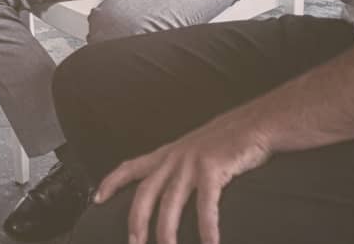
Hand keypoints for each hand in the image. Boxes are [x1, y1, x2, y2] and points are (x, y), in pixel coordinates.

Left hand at [94, 113, 270, 243]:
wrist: (257, 122)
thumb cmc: (230, 139)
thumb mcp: (195, 149)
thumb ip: (180, 165)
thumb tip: (172, 186)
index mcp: (168, 154)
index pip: (130, 167)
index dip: (111, 182)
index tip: (96, 199)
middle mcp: (175, 158)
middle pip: (144, 193)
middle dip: (135, 221)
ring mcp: (192, 163)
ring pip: (169, 203)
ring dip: (165, 232)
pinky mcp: (212, 168)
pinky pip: (205, 205)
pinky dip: (206, 227)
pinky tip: (209, 243)